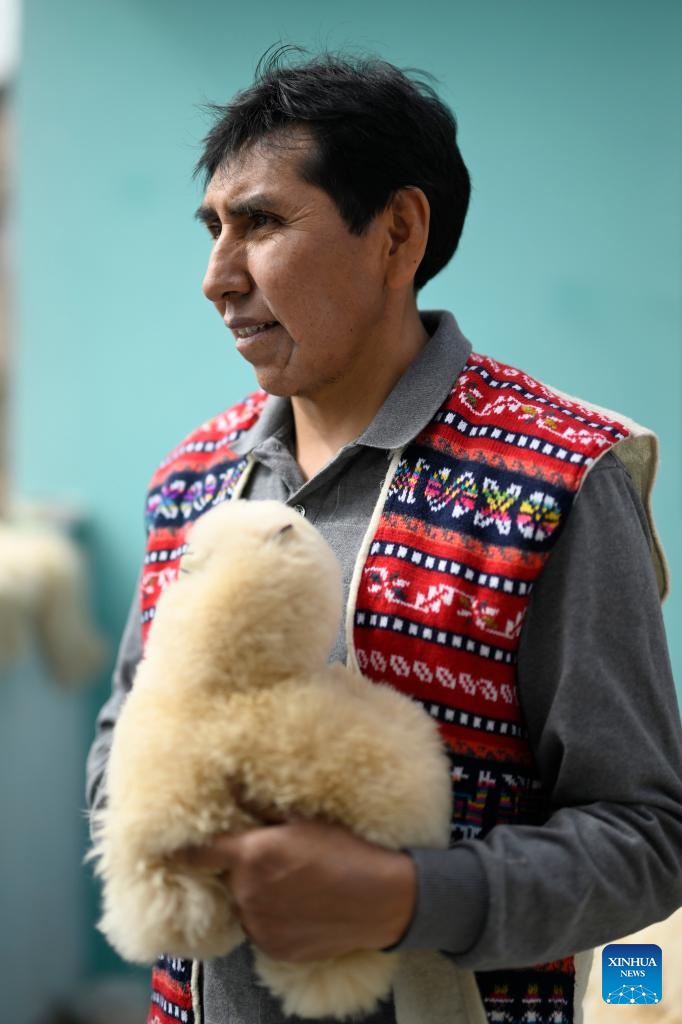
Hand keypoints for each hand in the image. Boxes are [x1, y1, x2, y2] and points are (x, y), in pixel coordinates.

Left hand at [178, 820, 415, 961]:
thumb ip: (263, 805)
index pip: (196, 854)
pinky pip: (260, 930)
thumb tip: (233, 783)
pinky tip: (300, 905)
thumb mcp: (304, 817)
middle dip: (241, 867)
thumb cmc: (346, 849)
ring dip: (255, 895)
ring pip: (243, 906)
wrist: (382, 899)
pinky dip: (272, 919)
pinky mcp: (274, 950)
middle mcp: (248, 893)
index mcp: (252, 855)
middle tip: (274, 859)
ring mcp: (260, 926)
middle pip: (226, 877)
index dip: (185, 849)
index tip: (177, 846)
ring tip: (292, 883)